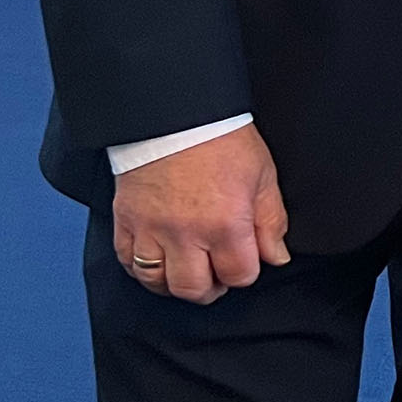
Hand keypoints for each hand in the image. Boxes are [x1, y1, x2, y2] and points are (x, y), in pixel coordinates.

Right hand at [111, 124, 290, 304]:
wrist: (175, 112)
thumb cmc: (221, 138)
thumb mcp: (263, 176)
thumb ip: (271, 222)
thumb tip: (276, 257)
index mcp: (226, 223)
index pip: (239, 275)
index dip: (245, 273)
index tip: (245, 261)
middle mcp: (186, 233)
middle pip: (194, 289)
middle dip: (210, 288)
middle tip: (216, 274)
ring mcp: (151, 229)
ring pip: (157, 282)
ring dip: (175, 282)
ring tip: (188, 268)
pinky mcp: (126, 219)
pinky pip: (127, 261)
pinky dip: (142, 268)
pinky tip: (158, 259)